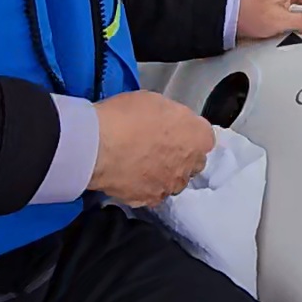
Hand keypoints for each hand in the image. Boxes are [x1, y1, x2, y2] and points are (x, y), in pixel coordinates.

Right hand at [88, 91, 213, 207]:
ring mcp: (170, 185)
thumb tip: (171, 124)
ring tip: (140, 164)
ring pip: (173, 181)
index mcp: (198, 137)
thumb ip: (173, 117)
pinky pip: (152, 194)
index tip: (174, 130)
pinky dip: (144, 187)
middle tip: (158, 147)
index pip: (204, 137)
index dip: (188, 134)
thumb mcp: (156, 101)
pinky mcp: (149, 200)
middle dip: (180, 156)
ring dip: (163, 174)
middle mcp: (190, 165)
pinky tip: (129, 176)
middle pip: (192, 162)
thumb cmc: (127, 116)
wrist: (98, 146)